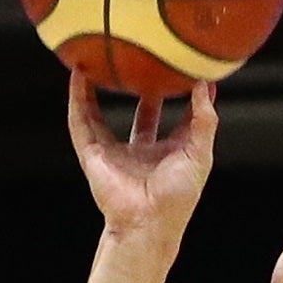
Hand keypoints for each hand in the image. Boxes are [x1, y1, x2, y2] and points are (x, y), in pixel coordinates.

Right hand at [65, 66, 218, 245]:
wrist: (149, 222)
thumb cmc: (178, 196)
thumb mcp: (200, 153)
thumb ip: (203, 119)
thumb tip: (205, 84)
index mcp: (169, 153)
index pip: (177, 120)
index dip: (183, 98)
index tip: (189, 72)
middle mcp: (141, 151)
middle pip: (140, 116)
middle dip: (142, 92)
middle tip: (146, 63)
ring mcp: (115, 152)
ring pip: (104, 116)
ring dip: (100, 91)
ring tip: (99, 60)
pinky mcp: (93, 155)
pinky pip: (81, 122)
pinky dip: (77, 100)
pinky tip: (77, 76)